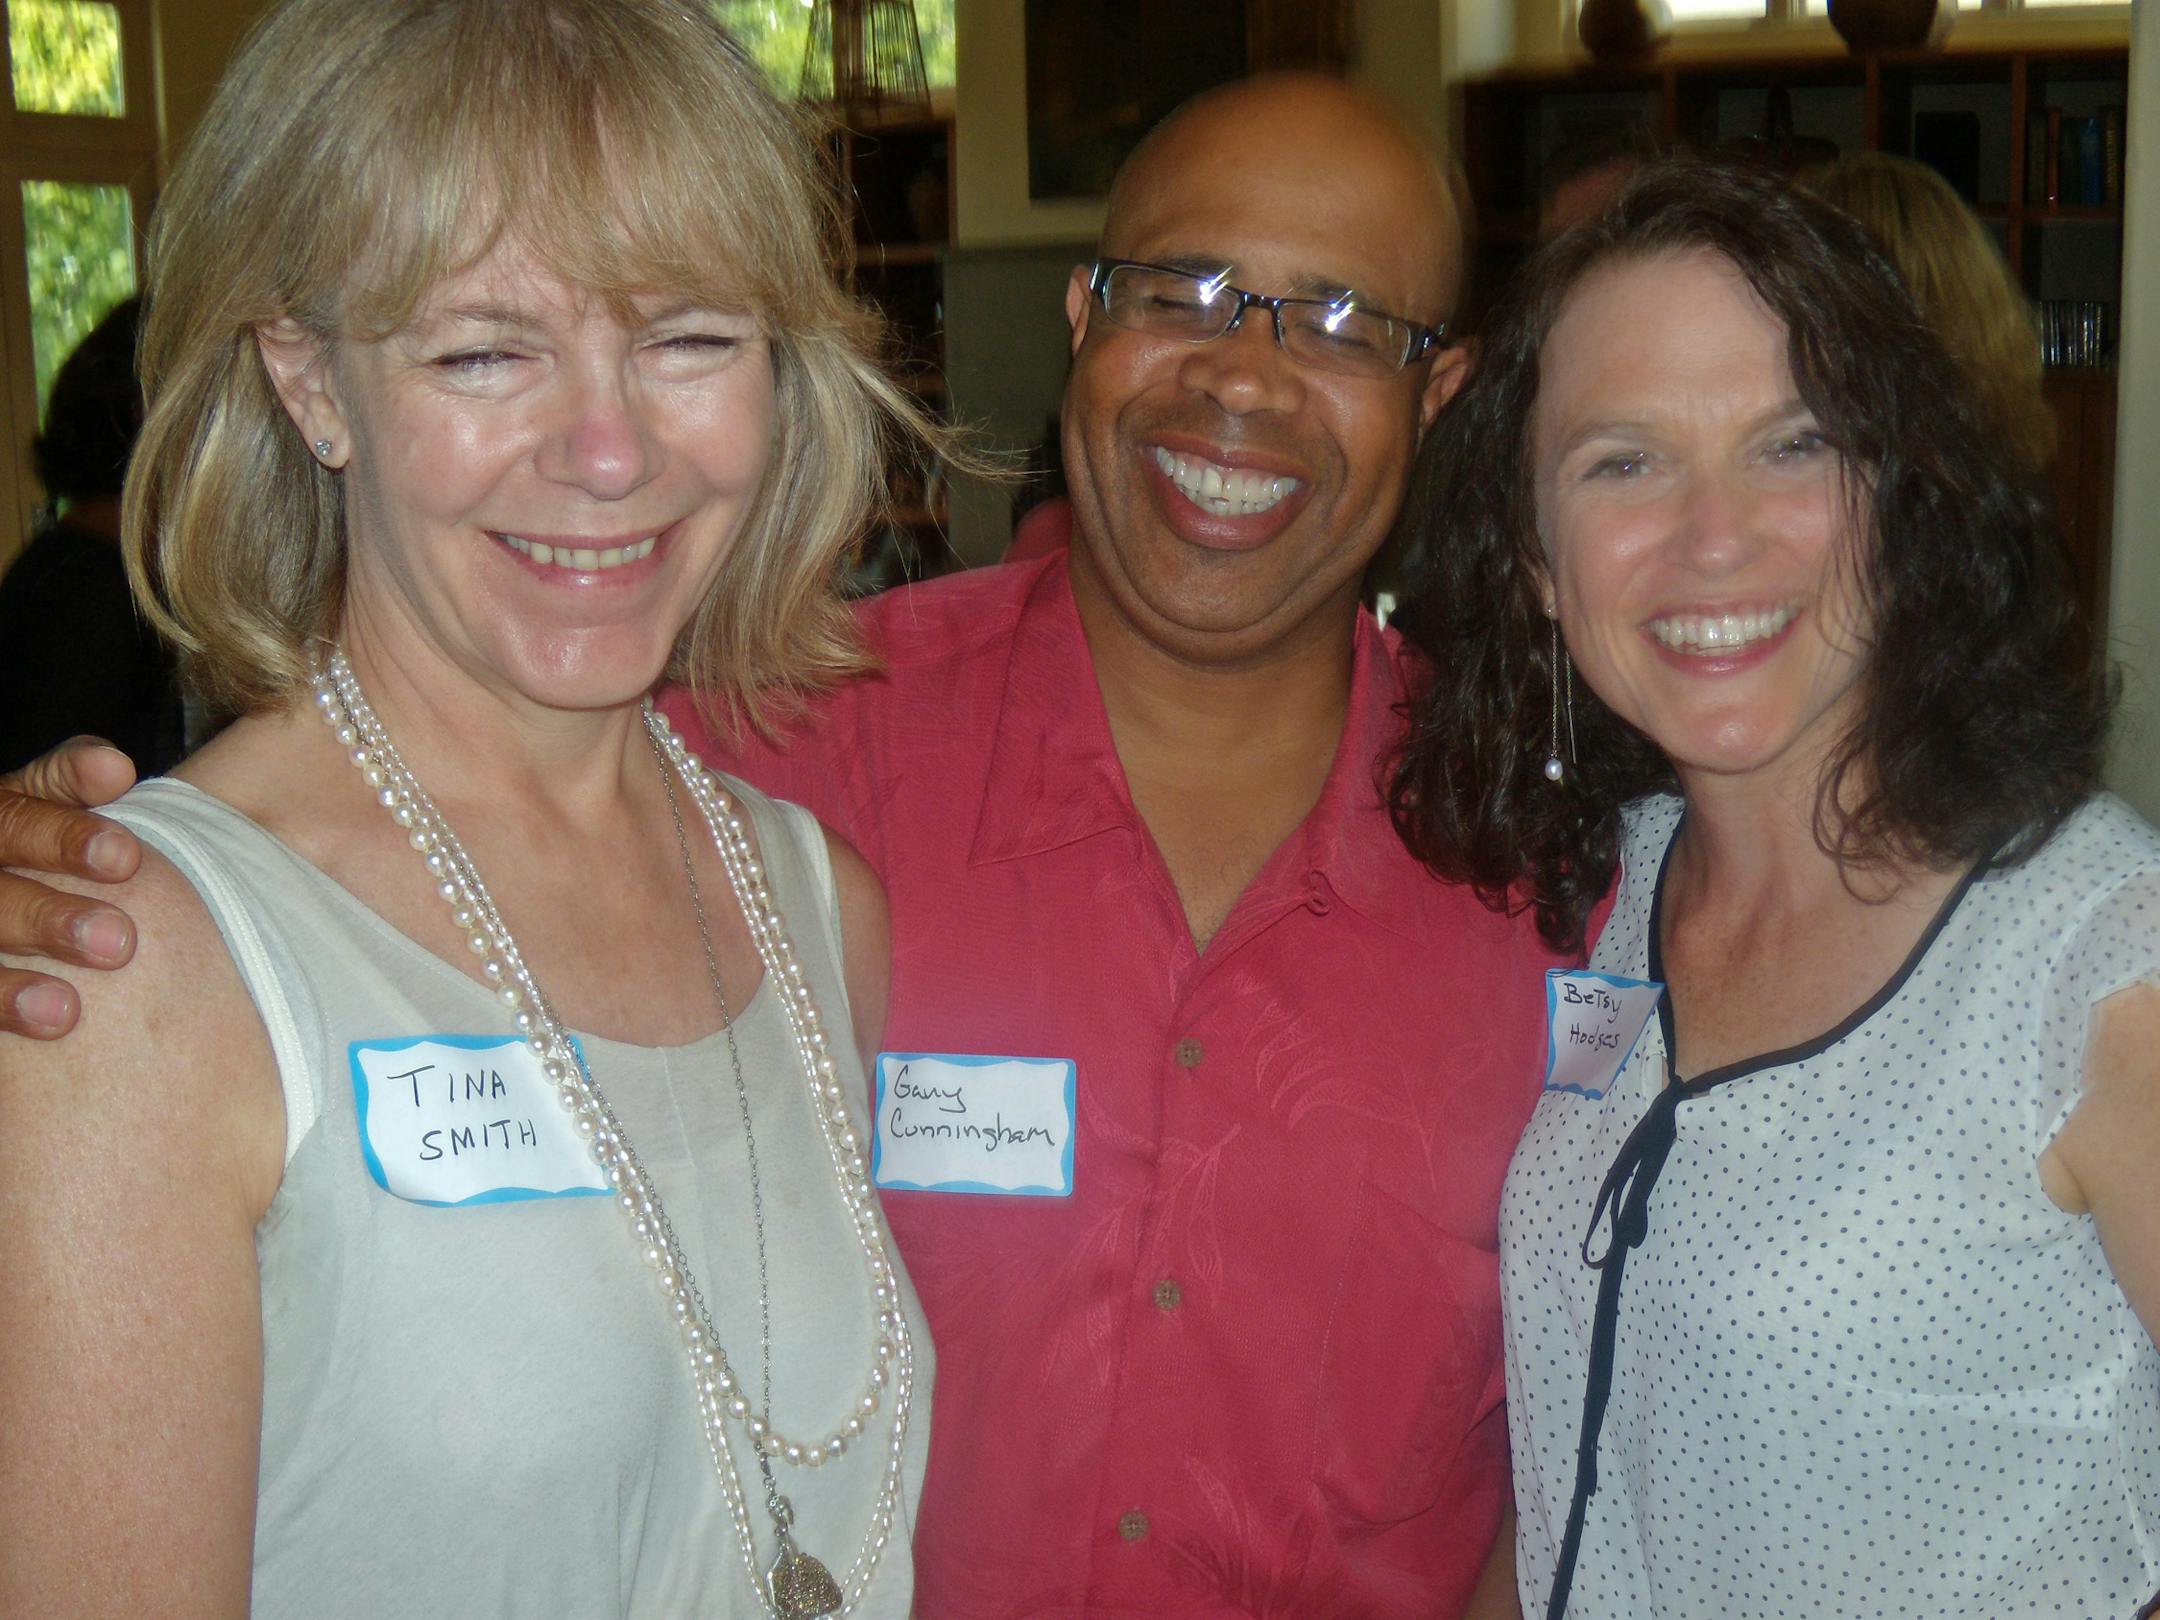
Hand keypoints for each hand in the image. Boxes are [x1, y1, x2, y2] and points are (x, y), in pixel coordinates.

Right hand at [0, 738, 141, 1037]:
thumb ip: (70, 783)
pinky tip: (47, 1029)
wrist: (7, 915)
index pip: (16, 815)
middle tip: (119, 942)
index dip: (65, 836)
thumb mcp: (40, 807)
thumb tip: (113, 766)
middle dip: (48, 918)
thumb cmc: (35, 854)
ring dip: (8, 985)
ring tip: (66, 1011)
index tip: (126, 858)